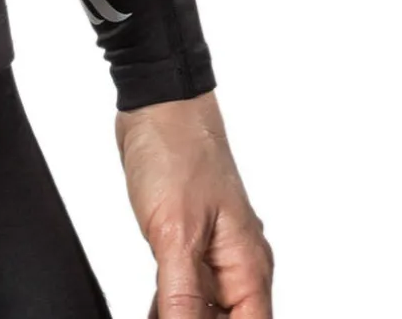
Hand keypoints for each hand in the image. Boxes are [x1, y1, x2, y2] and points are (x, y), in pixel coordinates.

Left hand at [114, 89, 273, 315]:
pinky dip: (171, 302)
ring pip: (206, 309)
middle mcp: (238, 265)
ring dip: (182, 314)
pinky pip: (187, 288)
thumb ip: (181, 295)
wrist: (157, 105)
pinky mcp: (190, 241)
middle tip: (165, 313)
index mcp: (248, 266)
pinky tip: (153, 308)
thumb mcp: (176, 233)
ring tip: (156, 310)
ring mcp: (215, 253)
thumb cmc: (177, 152)